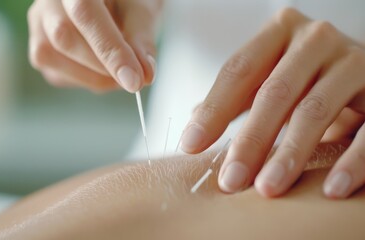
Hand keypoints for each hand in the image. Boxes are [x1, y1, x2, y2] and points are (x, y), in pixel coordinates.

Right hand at [27, 0, 160, 92]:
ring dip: (94, 78)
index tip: (133, 80)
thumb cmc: (126, 2)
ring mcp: (39, 23)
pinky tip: (104, 71)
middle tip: (135, 79)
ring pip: (52, 59)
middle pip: (63, 38)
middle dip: (103, 67)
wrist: (112, 3)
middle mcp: (49, 0)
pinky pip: (56, 75)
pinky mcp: (40, 48)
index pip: (85, 13)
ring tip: (121, 73)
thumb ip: (142, 40)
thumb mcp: (143, 10)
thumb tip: (143, 75)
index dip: (110, 50)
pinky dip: (86, 80)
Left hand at [180, 8, 364, 198]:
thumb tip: (192, 125)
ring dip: (289, 154)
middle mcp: (316, 39)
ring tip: (267, 188)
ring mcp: (353, 61)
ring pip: (315, 110)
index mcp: (279, 32)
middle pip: (274, 92)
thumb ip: (237, 97)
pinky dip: (350, 162)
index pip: (237, 71)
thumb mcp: (269, 77)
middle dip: (249, 140)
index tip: (190, 146)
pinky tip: (330, 189)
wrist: (363, 73)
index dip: (213, 110)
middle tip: (230, 180)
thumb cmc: (305, 78)